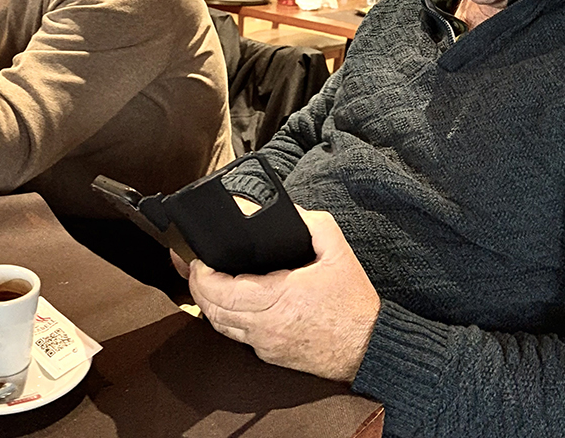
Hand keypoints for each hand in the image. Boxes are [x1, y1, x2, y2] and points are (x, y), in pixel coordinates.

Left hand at [187, 208, 379, 382]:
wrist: (371, 347)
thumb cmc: (355, 305)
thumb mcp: (338, 252)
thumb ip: (312, 223)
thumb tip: (290, 210)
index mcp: (278, 297)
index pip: (219, 290)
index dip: (199, 275)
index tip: (197, 260)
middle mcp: (266, 325)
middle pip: (210, 309)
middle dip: (195, 287)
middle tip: (193, 268)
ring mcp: (266, 343)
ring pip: (219, 326)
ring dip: (207, 305)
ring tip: (203, 284)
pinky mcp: (270, 355)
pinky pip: (236, 337)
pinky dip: (226, 320)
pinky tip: (227, 305)